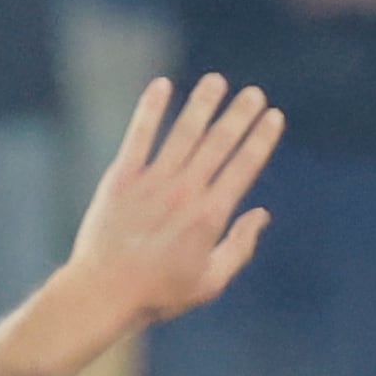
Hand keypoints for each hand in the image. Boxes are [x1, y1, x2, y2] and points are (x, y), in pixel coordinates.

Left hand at [48, 75, 281, 336]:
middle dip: (239, 115)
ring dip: (202, 104)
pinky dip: (150, 110)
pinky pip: (138, 136)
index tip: (273, 117)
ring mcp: (152, 182)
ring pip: (183, 133)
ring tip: (216, 82)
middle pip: (219, 143)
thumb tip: (261, 214)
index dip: (261, 138)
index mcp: (211, 215)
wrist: (103, 293)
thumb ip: (240, 246)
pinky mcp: (121, 178)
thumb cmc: (158, 294)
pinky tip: (161, 85)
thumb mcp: (210, 281)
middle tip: (254, 93)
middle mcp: (185, 192)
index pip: (244, 166)